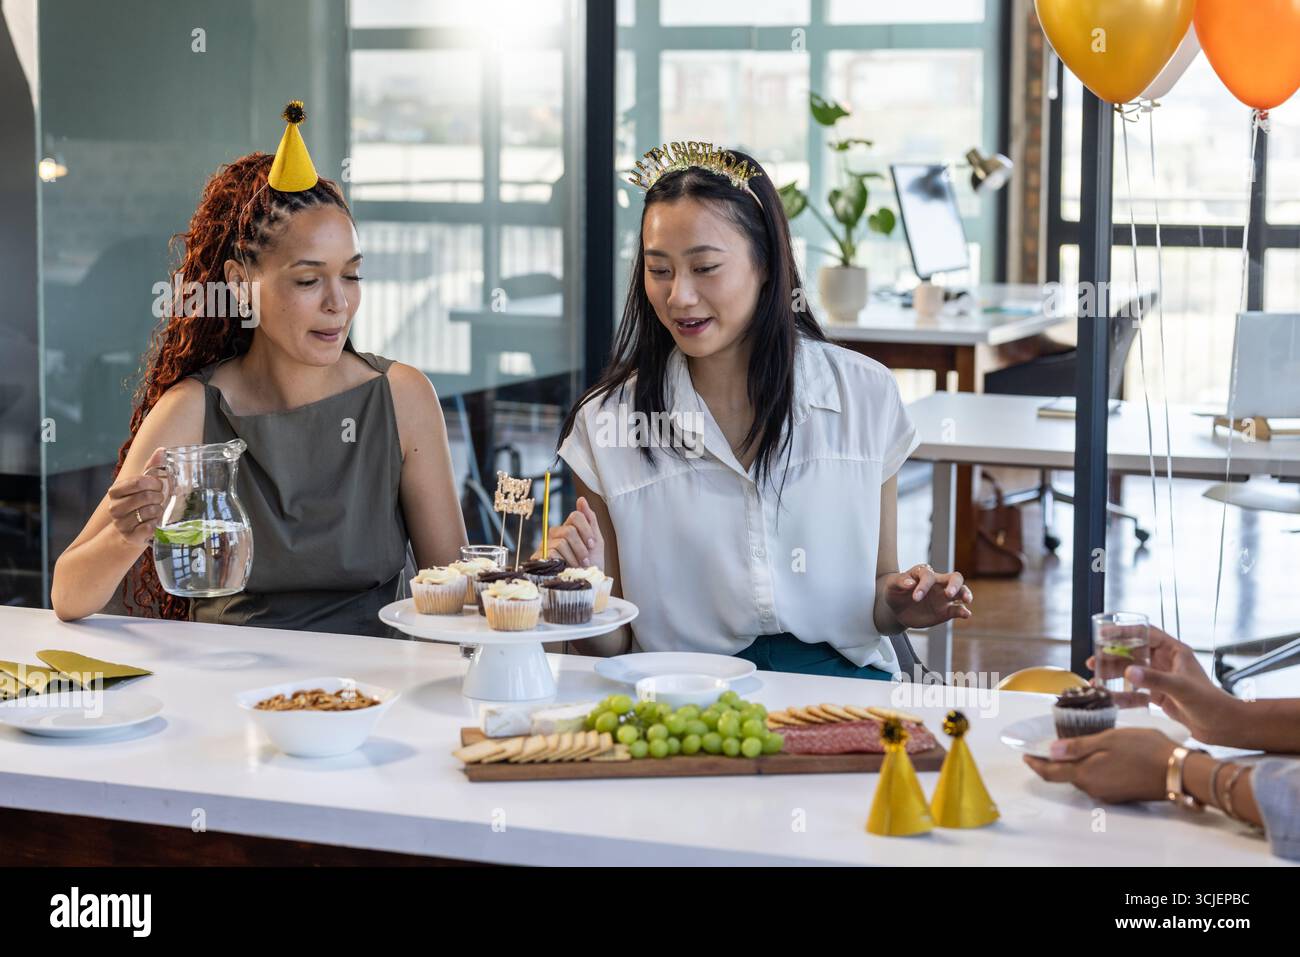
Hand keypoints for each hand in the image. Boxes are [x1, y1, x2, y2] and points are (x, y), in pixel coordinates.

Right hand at [106, 448, 166, 549]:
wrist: (132, 532)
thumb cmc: (141, 504)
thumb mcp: (145, 485)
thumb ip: (152, 467)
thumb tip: (162, 450)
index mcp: (115, 491)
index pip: (139, 481)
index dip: (154, 483)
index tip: (158, 486)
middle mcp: (114, 507)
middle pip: (146, 496)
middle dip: (159, 497)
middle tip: (158, 500)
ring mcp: (120, 523)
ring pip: (150, 512)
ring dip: (158, 511)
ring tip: (155, 512)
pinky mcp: (129, 537)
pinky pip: (150, 528)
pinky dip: (156, 525)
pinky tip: (153, 524)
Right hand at [536, 496, 604, 568]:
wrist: (585, 586)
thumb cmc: (591, 565)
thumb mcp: (595, 542)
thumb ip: (590, 520)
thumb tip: (581, 499)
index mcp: (568, 528)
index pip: (575, 516)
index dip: (586, 529)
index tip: (592, 544)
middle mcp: (554, 534)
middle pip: (569, 529)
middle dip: (581, 546)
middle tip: (586, 559)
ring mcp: (546, 546)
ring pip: (562, 541)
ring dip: (575, 556)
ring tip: (578, 566)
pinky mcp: (540, 558)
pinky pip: (554, 552)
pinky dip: (566, 562)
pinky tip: (568, 568)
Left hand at [881, 564, 971, 629]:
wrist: (896, 608)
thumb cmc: (894, 591)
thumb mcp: (892, 585)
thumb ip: (900, 582)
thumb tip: (911, 583)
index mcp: (924, 573)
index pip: (929, 576)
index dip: (924, 586)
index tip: (915, 598)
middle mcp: (937, 583)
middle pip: (955, 578)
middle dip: (955, 585)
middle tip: (949, 594)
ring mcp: (943, 597)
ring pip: (961, 591)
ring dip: (965, 594)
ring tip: (966, 600)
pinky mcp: (945, 611)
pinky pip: (957, 609)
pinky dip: (963, 611)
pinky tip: (966, 614)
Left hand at [1023, 728, 1176, 802]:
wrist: (1179, 772)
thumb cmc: (1144, 750)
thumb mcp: (1108, 740)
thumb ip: (1078, 747)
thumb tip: (1050, 751)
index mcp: (1086, 775)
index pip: (1050, 773)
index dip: (1035, 763)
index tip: (1024, 754)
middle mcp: (1093, 789)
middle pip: (1066, 775)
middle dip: (1055, 761)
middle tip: (1050, 742)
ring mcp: (1108, 794)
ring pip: (1083, 777)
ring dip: (1075, 763)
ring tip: (1073, 743)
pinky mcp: (1121, 794)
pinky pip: (1097, 779)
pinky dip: (1090, 767)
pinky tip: (1097, 753)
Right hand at [1087, 627, 1243, 745]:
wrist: (1224, 727)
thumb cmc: (1210, 703)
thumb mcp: (1180, 688)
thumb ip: (1154, 679)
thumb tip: (1128, 671)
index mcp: (1174, 652)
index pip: (1146, 634)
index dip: (1124, 632)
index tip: (1103, 634)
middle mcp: (1166, 663)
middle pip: (1134, 653)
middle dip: (1112, 657)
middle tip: (1094, 661)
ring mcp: (1162, 680)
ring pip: (1132, 673)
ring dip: (1114, 676)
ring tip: (1096, 680)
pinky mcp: (1159, 696)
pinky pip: (1136, 693)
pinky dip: (1123, 695)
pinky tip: (1110, 699)